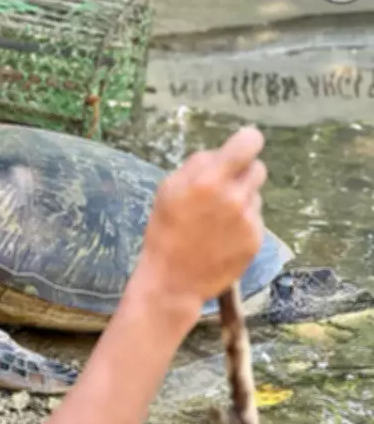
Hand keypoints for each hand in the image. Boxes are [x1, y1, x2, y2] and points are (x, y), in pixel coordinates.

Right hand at [137, 126, 267, 303]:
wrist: (173, 281)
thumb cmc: (164, 233)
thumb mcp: (167, 191)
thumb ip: (195, 166)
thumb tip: (219, 155)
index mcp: (209, 181)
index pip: (248, 143)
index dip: (246, 141)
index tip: (240, 147)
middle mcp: (235, 198)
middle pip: (258, 168)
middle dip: (242, 173)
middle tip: (223, 188)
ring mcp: (249, 221)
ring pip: (255, 195)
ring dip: (241, 200)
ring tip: (216, 219)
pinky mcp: (256, 240)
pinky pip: (255, 219)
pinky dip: (242, 223)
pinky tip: (221, 237)